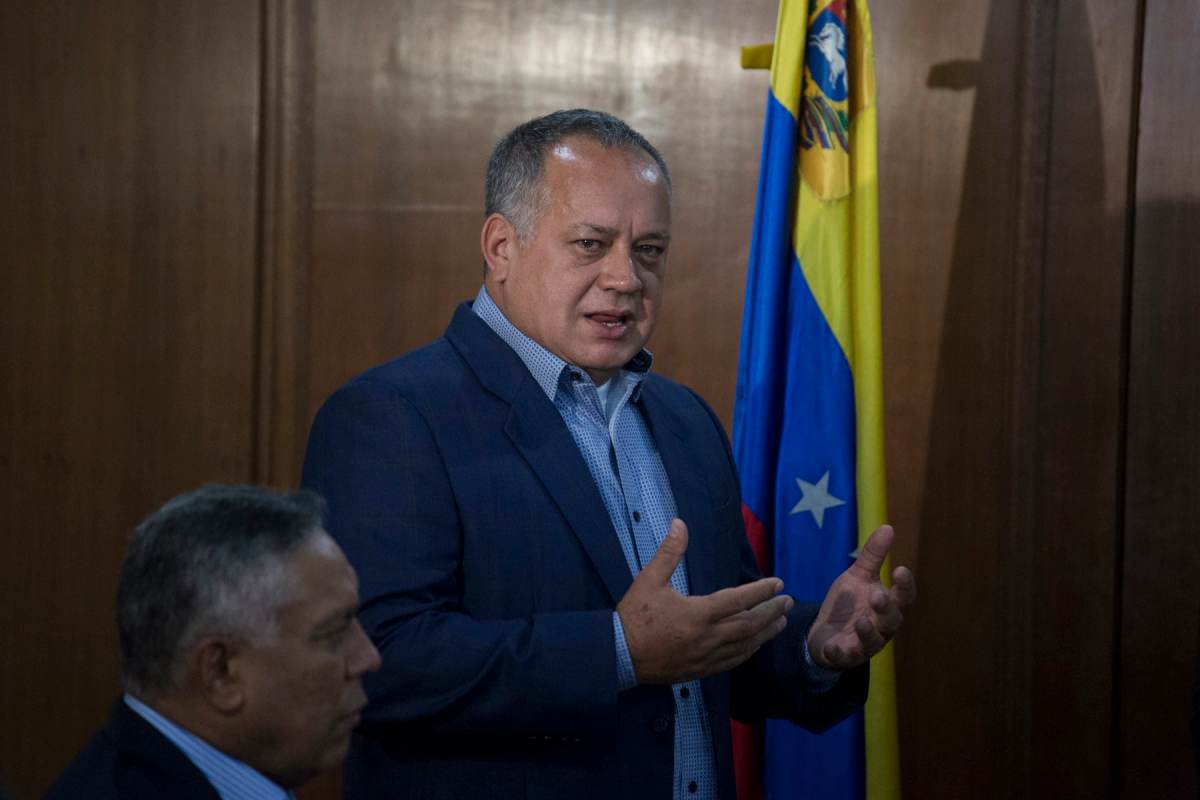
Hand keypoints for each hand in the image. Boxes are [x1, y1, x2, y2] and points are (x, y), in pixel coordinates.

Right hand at [617, 519, 793, 684]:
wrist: (619, 654)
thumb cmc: (635, 615)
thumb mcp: (649, 580)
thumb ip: (669, 552)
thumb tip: (680, 523)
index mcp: (697, 613)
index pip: (738, 600)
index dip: (760, 591)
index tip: (777, 582)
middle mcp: (707, 637)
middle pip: (749, 624)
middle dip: (771, 611)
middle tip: (788, 601)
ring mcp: (706, 656)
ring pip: (745, 645)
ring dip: (766, 632)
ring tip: (781, 622)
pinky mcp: (701, 670)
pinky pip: (733, 661)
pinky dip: (749, 651)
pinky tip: (756, 644)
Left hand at [806, 524, 915, 670]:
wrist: (824, 632)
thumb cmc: (849, 604)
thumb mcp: (858, 576)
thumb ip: (873, 556)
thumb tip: (888, 527)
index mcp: (887, 605)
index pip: (903, 597)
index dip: (904, 586)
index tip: (900, 570)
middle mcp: (881, 627)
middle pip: (891, 620)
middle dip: (886, 608)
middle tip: (877, 594)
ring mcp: (864, 644)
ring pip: (873, 642)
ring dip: (868, 632)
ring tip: (862, 621)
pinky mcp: (845, 656)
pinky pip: (845, 657)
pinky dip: (840, 653)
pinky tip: (833, 647)